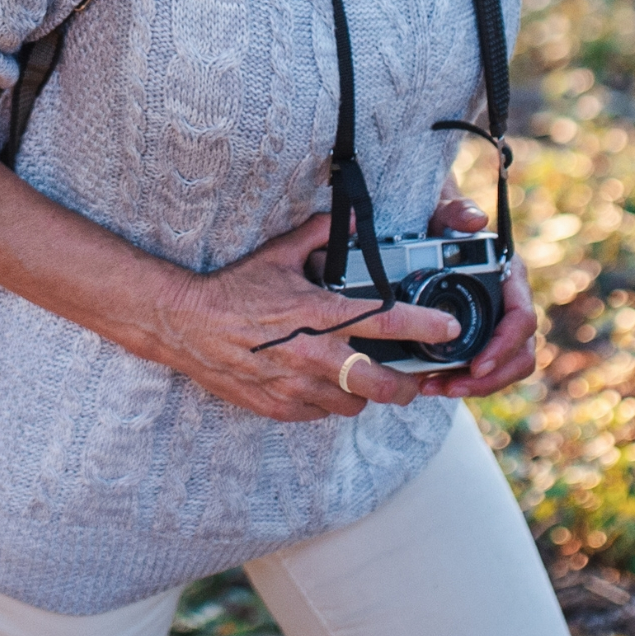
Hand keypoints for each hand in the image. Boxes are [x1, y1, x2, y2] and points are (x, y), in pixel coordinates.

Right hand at [153, 212, 467, 421]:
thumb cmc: (233, 289)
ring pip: (355, 405)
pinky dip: (328, 402)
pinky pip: (321, 414)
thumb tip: (347, 220)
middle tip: (413, 378)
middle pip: (382, 385)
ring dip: (364, 393)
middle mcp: (313, 355)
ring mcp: (297, 387)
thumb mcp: (277, 255)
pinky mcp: (280, 407)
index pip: (384, 322)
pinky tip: (322, 385)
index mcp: (318, 314)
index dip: (423, 327)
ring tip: (362, 380)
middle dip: (407, 385)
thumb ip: (317, 236)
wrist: (186, 325)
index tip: (448, 329)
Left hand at [413, 192, 539, 399]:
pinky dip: (464, 380)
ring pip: (505, 367)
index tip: (476, 365)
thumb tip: (475, 220)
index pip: (522, 320)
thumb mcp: (446, 212)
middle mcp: (512, 304)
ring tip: (436, 389)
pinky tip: (435, 384)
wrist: (435, 228)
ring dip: (475, 386)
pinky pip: (485, 367)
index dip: (504, 346)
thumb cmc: (445, 221)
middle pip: (520, 354)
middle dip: (489, 378)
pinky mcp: (485, 337)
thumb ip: (458, 212)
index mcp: (511, 278)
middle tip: (452, 387)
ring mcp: (501, 324)